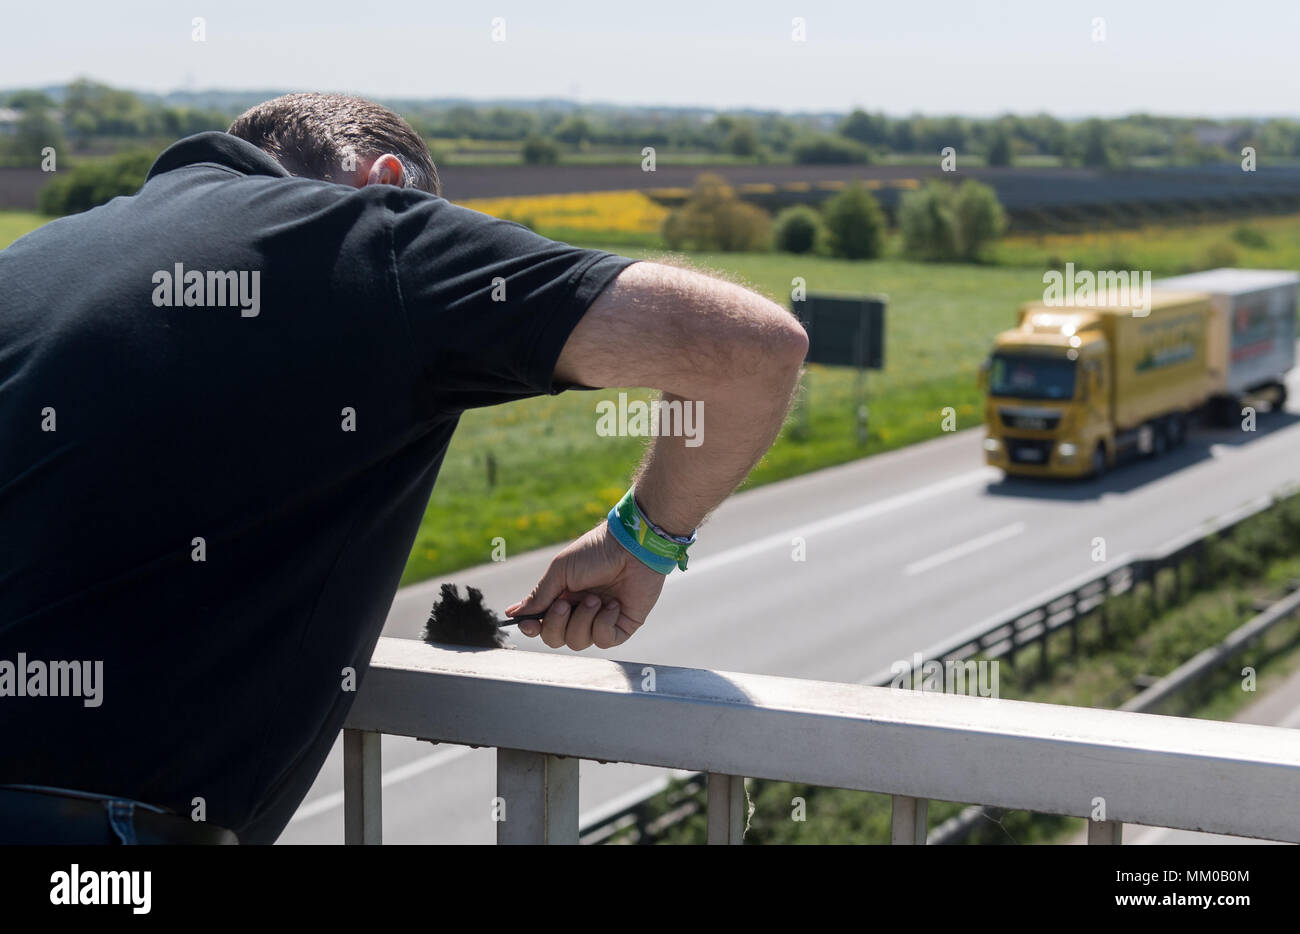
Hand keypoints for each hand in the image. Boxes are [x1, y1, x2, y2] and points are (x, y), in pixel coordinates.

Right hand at [506, 521, 665, 649]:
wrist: (632, 547)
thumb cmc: (595, 551)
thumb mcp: (561, 571)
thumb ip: (539, 595)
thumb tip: (513, 612)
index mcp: (563, 596)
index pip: (542, 624)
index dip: (533, 627)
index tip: (528, 624)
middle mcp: (579, 611)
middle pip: (556, 638)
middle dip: (557, 624)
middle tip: (566, 604)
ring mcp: (600, 620)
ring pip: (578, 642)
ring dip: (583, 620)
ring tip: (596, 599)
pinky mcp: (621, 626)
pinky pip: (603, 641)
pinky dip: (604, 624)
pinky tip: (613, 606)